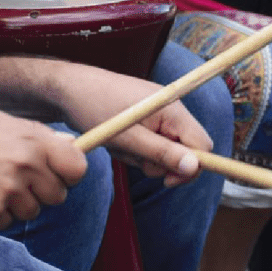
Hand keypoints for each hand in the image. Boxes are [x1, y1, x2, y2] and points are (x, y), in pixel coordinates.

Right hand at [0, 109, 87, 238]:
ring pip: (31, 211)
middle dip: (42, 194)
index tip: (61, 177)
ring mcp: (8, 190)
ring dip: (15, 206)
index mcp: (32, 140)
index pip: (77, 166)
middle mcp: (25, 164)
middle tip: (19, 186)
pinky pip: (5, 222)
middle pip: (58, 195)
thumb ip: (33, 134)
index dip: (71, 174)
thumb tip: (67, 144)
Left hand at [58, 67, 212, 186]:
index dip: (190, 168)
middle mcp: (172, 108)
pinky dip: (138, 148)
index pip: (202, 146)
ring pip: (167, 149)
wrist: (69, 89)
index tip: (166, 181)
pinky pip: (154, 142)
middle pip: (186, 149)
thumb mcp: (128, 139)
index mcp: (173, 109)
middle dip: (162, 163)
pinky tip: (120, 141)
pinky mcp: (148, 116)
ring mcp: (160, 111)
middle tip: (135, 160)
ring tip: (120, 146)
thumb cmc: (95, 109)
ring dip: (145, 157)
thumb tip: (194, 167)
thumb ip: (162, 154)